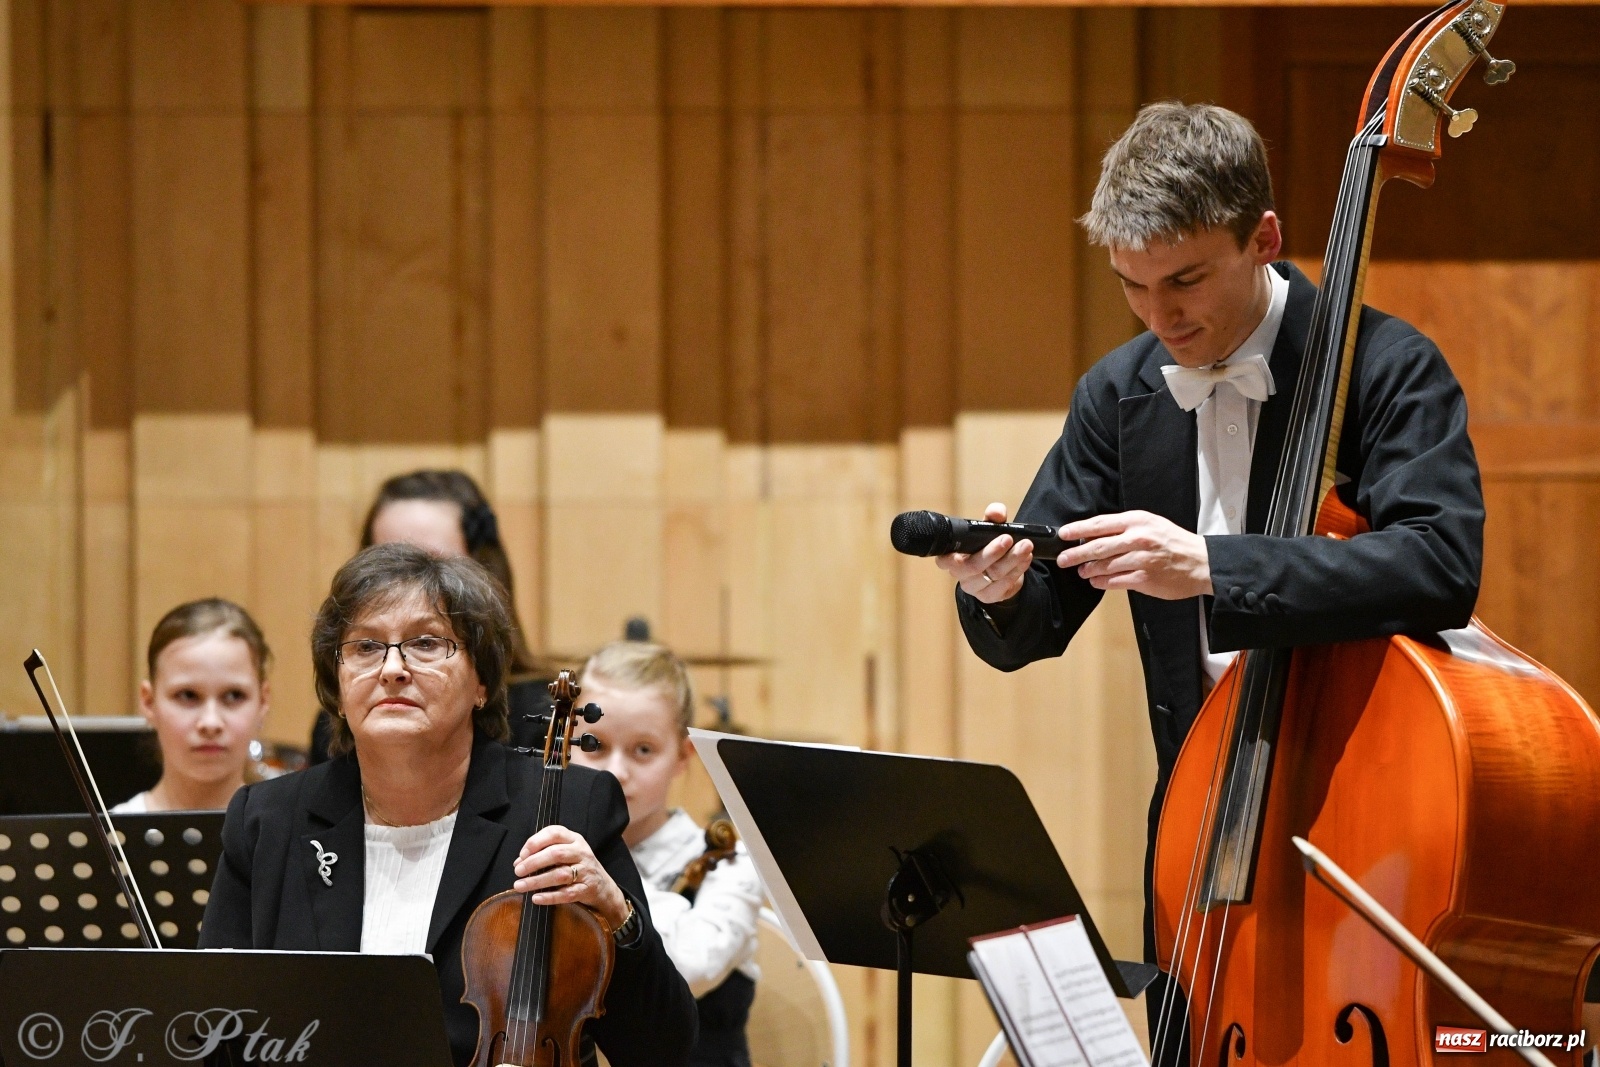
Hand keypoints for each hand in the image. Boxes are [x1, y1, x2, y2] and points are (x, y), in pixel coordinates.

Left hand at [513, 826, 629, 928]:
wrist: (603, 886)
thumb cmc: (578, 866)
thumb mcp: (566, 852)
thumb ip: (543, 853)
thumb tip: (519, 862)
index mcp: (574, 839)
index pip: (554, 833)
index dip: (535, 842)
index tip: (522, 854)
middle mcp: (581, 852)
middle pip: (556, 853)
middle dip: (534, 862)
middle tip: (518, 871)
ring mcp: (586, 871)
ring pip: (560, 874)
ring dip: (537, 881)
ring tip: (520, 886)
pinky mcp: (587, 889)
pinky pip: (566, 894)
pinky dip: (550, 897)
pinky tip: (536, 898)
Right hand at [935, 502, 1034, 603]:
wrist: (999, 567)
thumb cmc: (986, 544)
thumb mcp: (988, 527)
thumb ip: (992, 516)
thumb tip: (997, 512)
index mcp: (950, 557)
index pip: (944, 560)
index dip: (953, 555)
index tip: (971, 542)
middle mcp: (959, 574)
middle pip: (973, 566)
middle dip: (993, 552)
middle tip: (1009, 538)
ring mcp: (974, 587)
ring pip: (993, 575)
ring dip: (1012, 559)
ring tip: (1026, 546)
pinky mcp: (989, 596)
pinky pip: (1004, 585)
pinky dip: (1018, 570)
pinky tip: (1025, 559)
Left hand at [1057, 510, 1211, 599]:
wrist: (1201, 562)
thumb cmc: (1174, 542)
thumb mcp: (1151, 524)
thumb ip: (1125, 528)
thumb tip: (1095, 535)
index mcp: (1138, 521)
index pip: (1100, 524)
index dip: (1078, 529)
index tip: (1063, 534)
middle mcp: (1138, 539)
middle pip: (1098, 547)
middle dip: (1076, 554)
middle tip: (1062, 559)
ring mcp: (1141, 560)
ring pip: (1104, 566)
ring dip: (1088, 570)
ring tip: (1081, 571)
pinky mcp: (1144, 579)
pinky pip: (1114, 582)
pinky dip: (1101, 582)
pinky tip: (1095, 581)